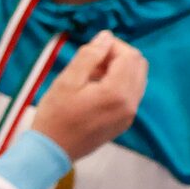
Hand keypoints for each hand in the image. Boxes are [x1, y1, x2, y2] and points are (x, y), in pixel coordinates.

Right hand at [26, 31, 145, 161]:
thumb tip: (106, 37)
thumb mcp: (67, 81)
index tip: (91, 48)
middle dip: (119, 56)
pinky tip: (97, 89)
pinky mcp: (124, 122)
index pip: (129, 56)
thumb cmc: (54, 116)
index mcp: (117, 92)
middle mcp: (130, 104)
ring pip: (137, 79)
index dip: (113, 45)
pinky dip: (119, 84)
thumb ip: (89, 56)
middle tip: (93, 60)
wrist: (51, 152)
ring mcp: (129, 115)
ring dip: (119, 69)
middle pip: (138, 65)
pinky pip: (131, 94)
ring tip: (93, 74)